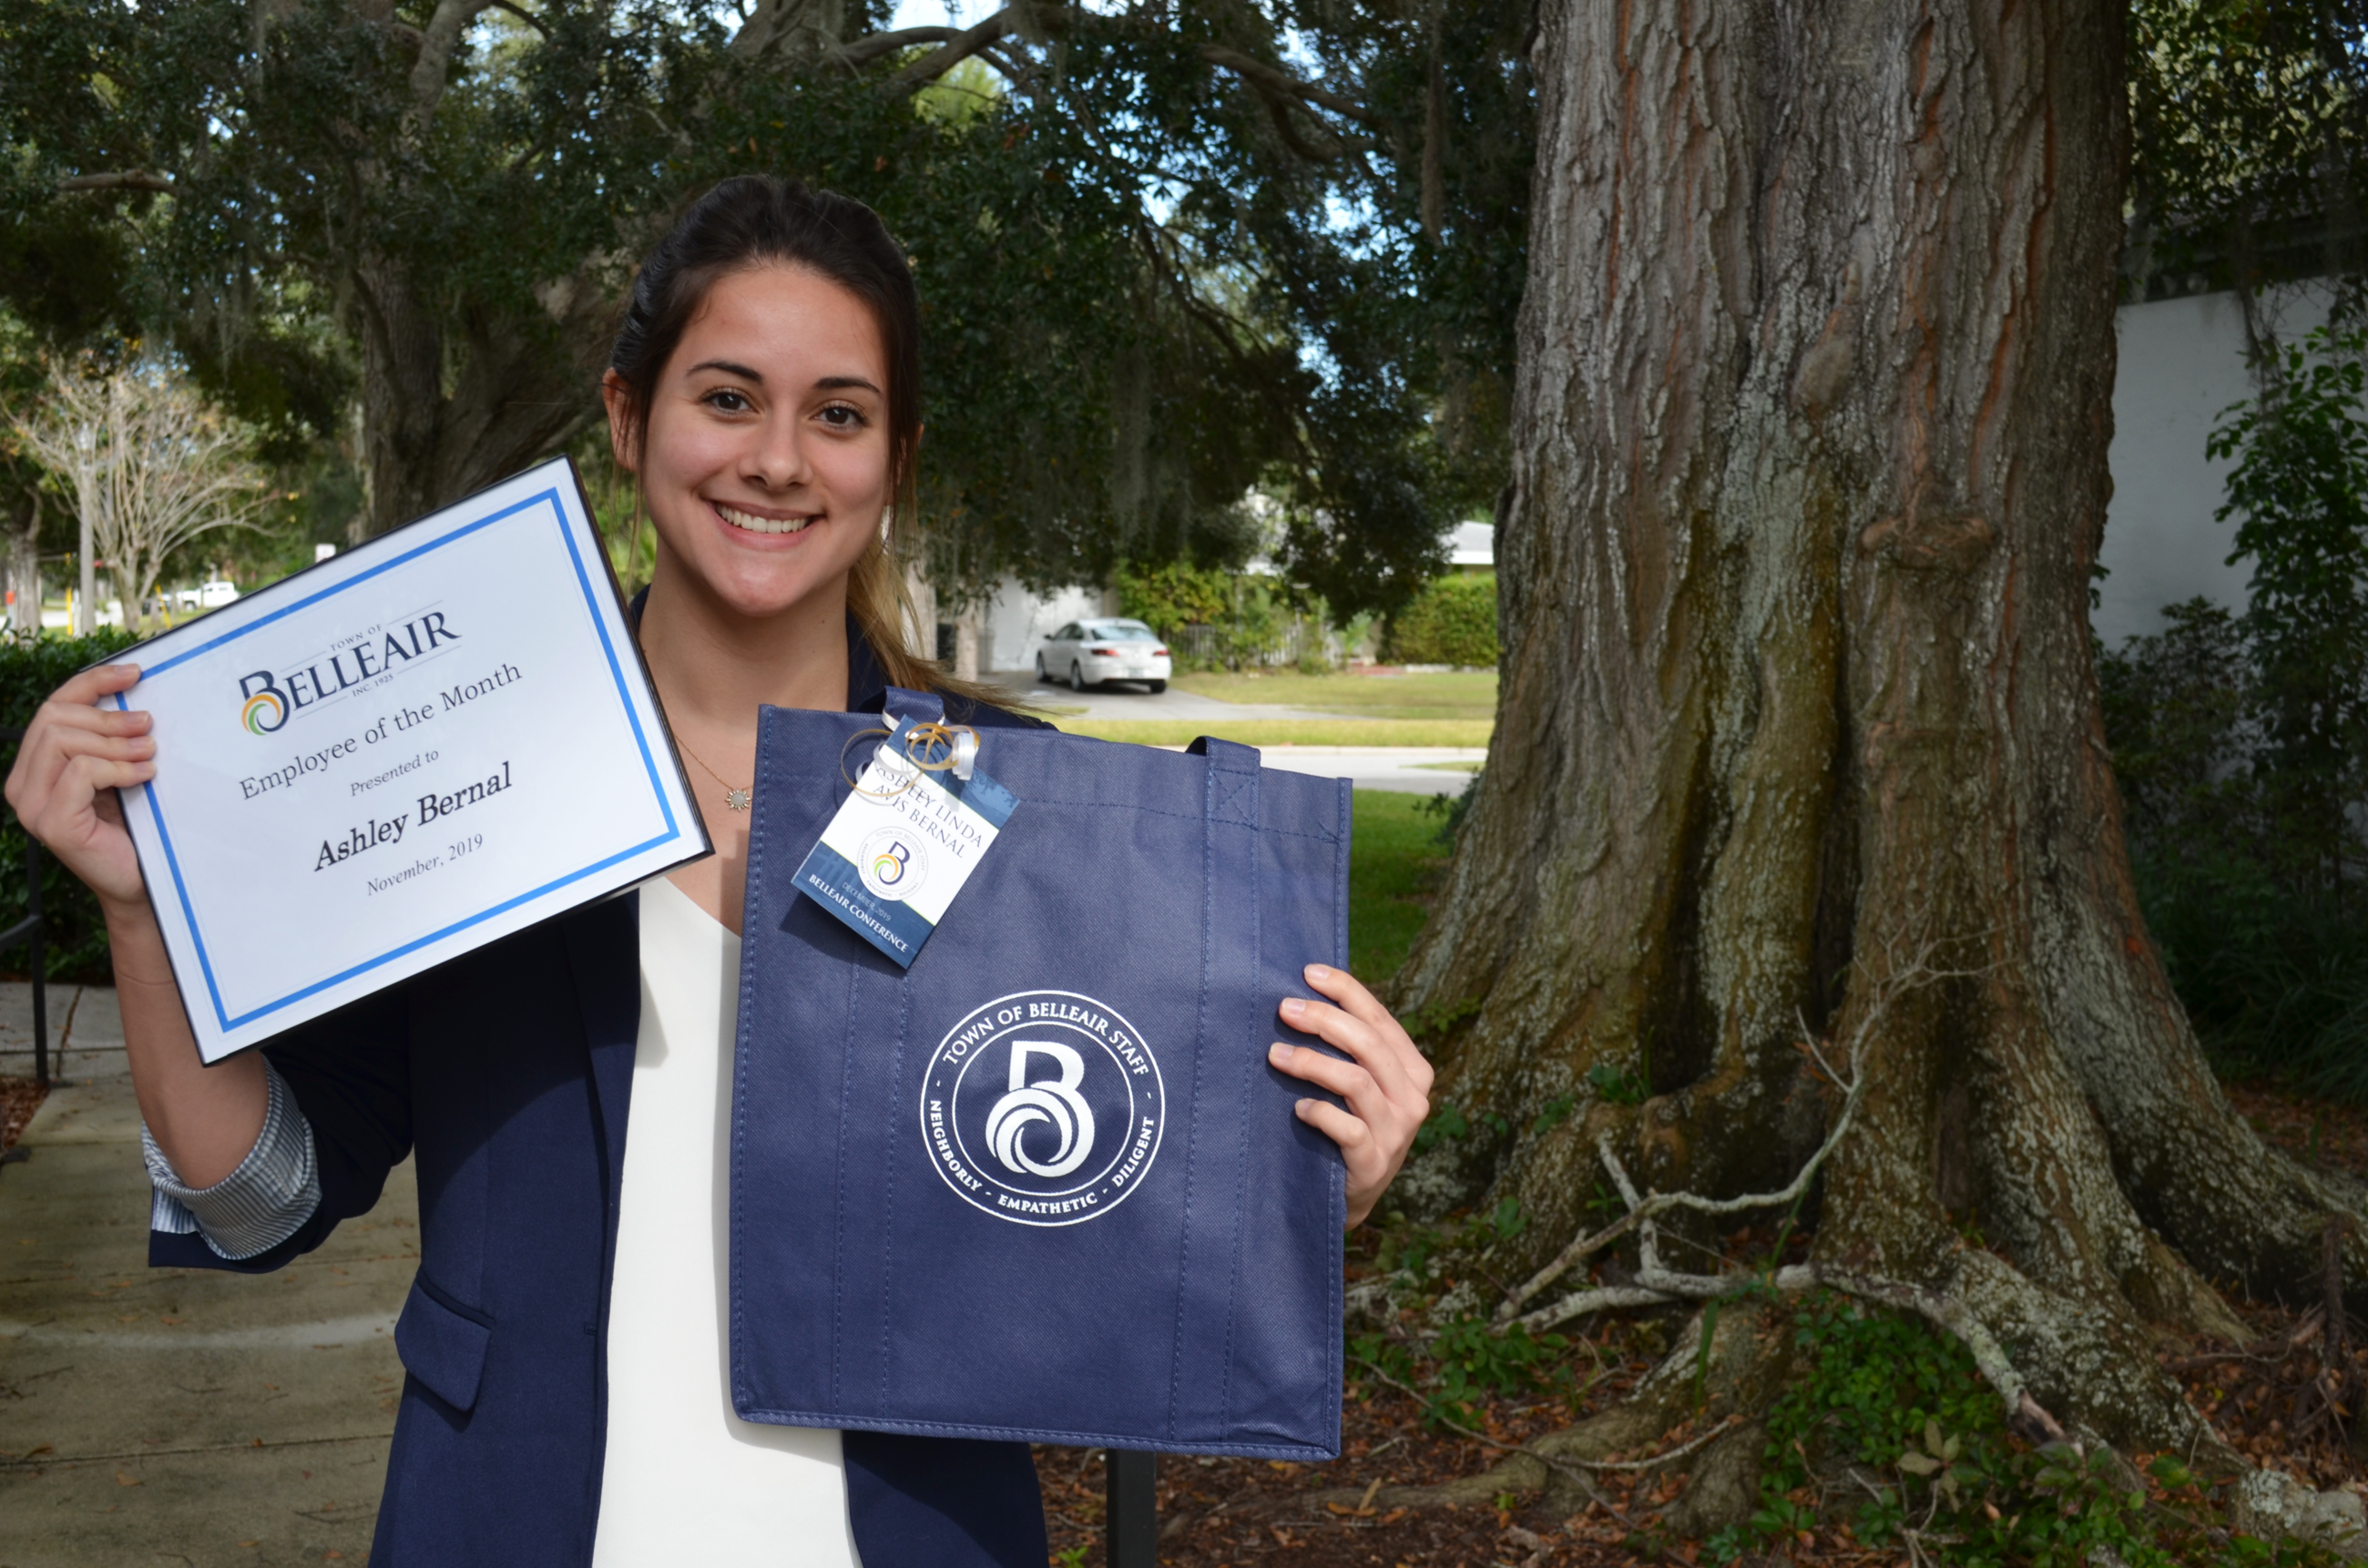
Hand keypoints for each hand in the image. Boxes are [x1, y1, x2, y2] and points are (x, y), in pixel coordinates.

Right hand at [3, 662, 153, 912]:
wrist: (139, 882)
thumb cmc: (133, 828)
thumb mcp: (120, 772)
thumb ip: (111, 740)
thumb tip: (135, 694)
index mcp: (36, 766)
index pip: (54, 706)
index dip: (92, 682)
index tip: (134, 673)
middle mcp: (23, 783)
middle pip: (55, 717)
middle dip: (107, 716)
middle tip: (148, 726)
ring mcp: (31, 805)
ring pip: (63, 739)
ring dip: (115, 741)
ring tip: (149, 753)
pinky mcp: (51, 822)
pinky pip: (81, 771)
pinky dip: (119, 767)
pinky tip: (144, 776)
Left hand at [1268, 964, 1433, 1227]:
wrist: (1349, 1194)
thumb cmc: (1346, 1125)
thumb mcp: (1358, 1086)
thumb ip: (1348, 1049)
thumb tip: (1301, 994)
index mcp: (1413, 1071)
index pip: (1380, 1019)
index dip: (1346, 991)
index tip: (1308, 973)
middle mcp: (1412, 1099)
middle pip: (1368, 1045)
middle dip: (1323, 1020)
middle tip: (1283, 1009)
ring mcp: (1397, 1133)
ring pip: (1356, 1082)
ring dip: (1311, 1062)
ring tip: (1275, 1054)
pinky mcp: (1374, 1164)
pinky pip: (1347, 1129)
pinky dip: (1319, 1113)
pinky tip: (1298, 1108)